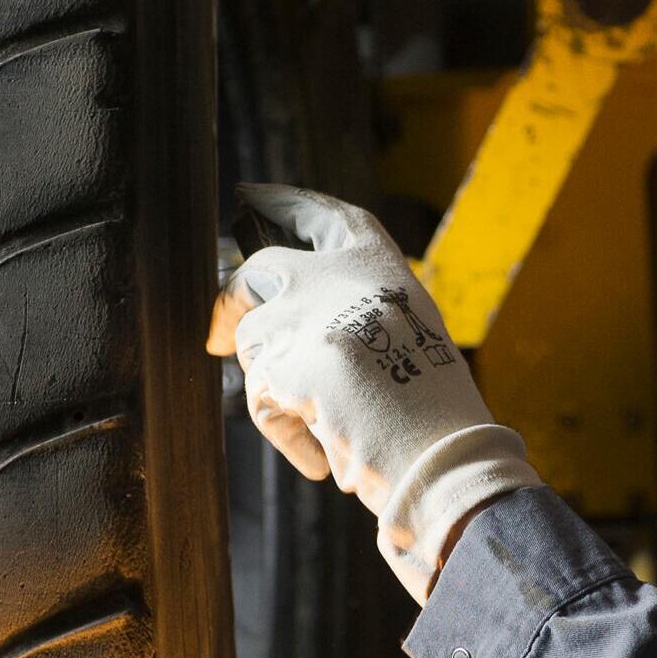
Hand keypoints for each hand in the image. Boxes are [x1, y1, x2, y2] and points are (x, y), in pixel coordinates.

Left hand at [206, 184, 540, 603]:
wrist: (436, 443)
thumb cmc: (435, 402)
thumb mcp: (410, 329)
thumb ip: (360, 312)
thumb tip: (301, 330)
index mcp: (377, 262)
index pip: (324, 215)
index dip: (285, 203)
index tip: (250, 197)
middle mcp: (333, 274)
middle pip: (261, 269)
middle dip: (234, 299)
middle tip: (220, 333)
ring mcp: (298, 313)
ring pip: (252, 339)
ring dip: (271, 382)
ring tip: (318, 420)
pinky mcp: (274, 361)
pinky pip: (262, 398)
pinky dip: (286, 431)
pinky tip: (320, 459)